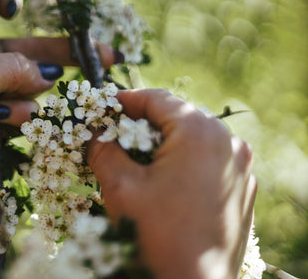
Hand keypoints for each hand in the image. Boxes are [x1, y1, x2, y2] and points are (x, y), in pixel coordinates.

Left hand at [0, 0, 120, 243]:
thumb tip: (46, 77)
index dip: (7, 2)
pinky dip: (17, 119)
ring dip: (24, 100)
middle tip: (106, 57)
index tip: (18, 6)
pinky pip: (20, 114)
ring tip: (2, 114)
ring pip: (27, 88)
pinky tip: (4, 126)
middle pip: (26, 51)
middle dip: (61, 55)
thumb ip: (13, 67)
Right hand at [87, 89, 256, 278]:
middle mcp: (229, 143)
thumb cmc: (156, 236)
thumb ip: (104, 150)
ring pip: (194, 139)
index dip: (125, 99)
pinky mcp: (241, 190)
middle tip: (113, 134)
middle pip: (177, 117)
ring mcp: (240, 168)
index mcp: (200, 133)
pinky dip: (182, 162)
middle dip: (142, 123)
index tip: (103, 107)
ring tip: (133, 159)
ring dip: (162, 143)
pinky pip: (208, 162)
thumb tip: (95, 134)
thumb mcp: (120, 187)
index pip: (158, 99)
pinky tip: (159, 182)